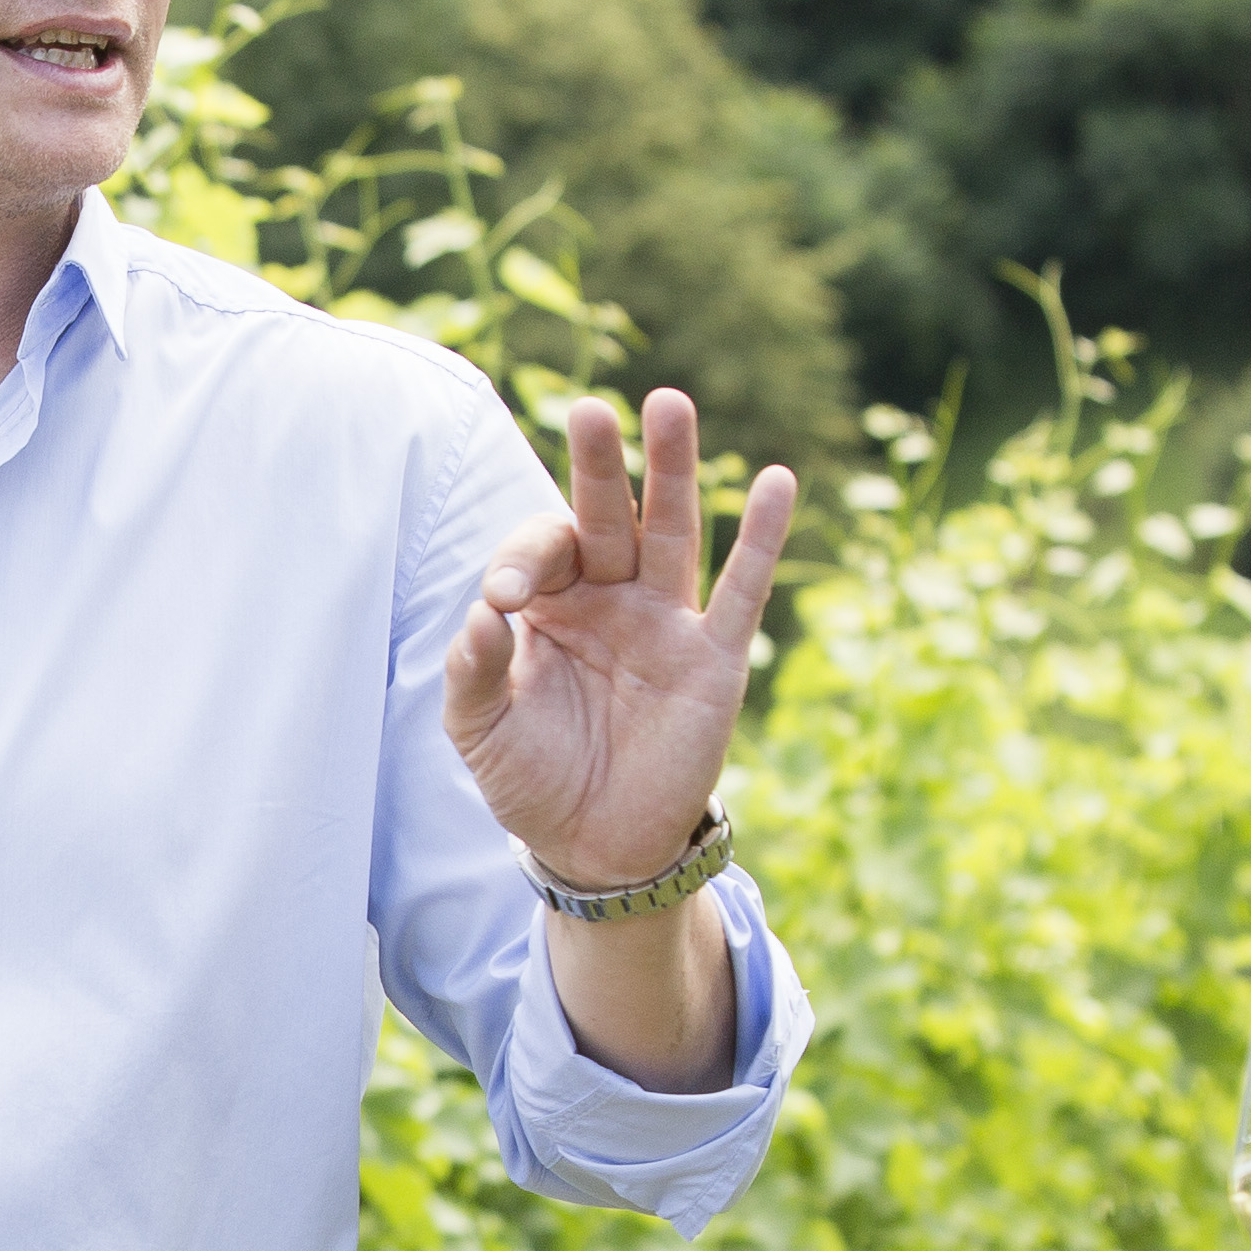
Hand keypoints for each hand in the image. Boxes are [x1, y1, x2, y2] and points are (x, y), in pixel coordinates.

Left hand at [445, 388, 800, 887]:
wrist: (593, 846)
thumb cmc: (531, 777)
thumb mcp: (480, 729)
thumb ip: (473, 669)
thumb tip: (485, 613)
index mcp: (548, 602)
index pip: (540, 550)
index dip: (522, 561)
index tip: (507, 603)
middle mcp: (608, 596)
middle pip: (607, 514)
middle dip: (600, 465)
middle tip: (590, 410)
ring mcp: (664, 621)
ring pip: (672, 530)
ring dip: (673, 469)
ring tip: (669, 404)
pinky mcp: (713, 658)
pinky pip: (741, 590)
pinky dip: (763, 538)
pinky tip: (777, 482)